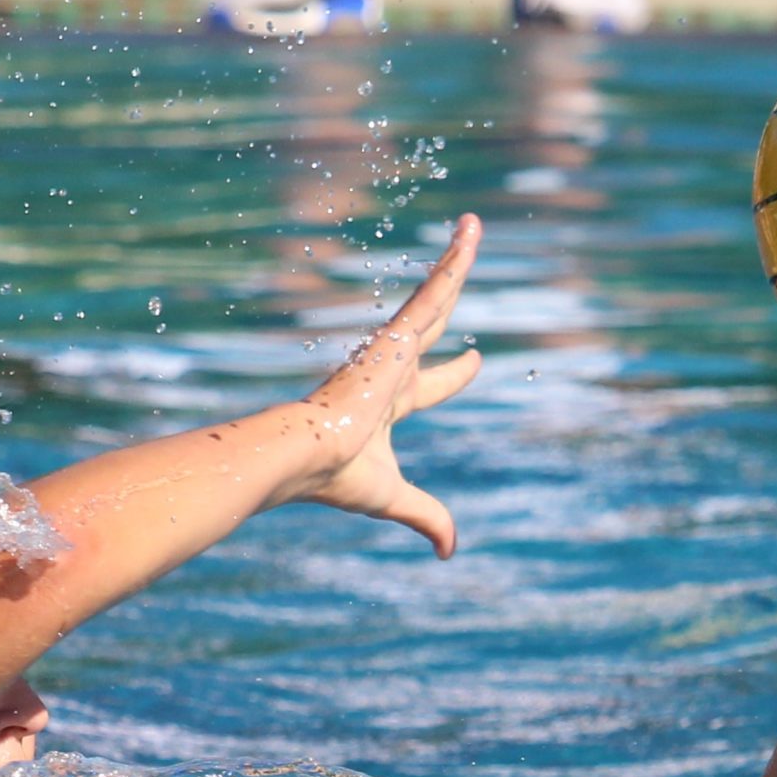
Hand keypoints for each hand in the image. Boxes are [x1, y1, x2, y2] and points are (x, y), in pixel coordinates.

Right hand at [282, 215, 485, 557]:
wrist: (302, 457)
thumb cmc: (337, 478)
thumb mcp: (396, 499)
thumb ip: (427, 517)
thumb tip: (451, 551)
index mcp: (389, 404)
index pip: (431, 385)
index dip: (455, 373)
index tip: (474, 361)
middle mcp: (390, 369)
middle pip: (432, 326)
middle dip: (450, 299)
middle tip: (466, 260)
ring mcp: (390, 349)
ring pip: (435, 295)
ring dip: (457, 259)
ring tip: (473, 226)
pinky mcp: (392, 337)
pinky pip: (432, 290)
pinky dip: (453, 261)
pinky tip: (471, 232)